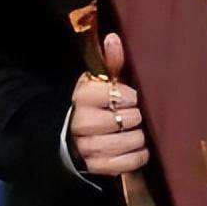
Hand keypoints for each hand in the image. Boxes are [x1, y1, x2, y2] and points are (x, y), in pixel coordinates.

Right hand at [67, 33, 147, 175]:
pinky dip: (138, 155)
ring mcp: (88, 148)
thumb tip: (113, 38)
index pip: (117, 94)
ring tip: (134, 130)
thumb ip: (110, 61)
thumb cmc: (93, 104)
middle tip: (133, 115)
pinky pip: (127, 163)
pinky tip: (137, 147)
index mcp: (82, 96)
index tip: (129, 97)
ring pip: (129, 141)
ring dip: (138, 136)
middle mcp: (82, 123)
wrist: (68, 136)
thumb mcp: (98, 81)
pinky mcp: (96, 167)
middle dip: (135, 116)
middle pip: (126, 118)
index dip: (130, 96)